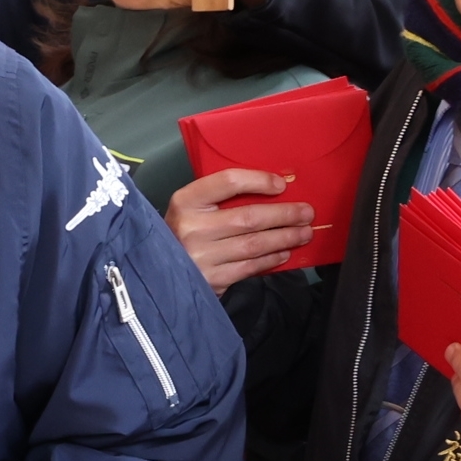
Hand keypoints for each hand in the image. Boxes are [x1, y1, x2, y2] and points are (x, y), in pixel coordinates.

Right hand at [167, 165, 313, 290]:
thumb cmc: (180, 234)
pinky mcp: (211, 279)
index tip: (281, 185)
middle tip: (307, 213)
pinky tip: (284, 253)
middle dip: (285, 214)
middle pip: (249, 216)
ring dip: (285, 237)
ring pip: (254, 243)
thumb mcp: (189, 210)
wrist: (154, 273)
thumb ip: (219, 200)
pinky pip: (250, 266)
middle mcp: (191, 227)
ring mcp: (200, 256)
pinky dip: (271, 259)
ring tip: (303, 233)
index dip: (259, 181)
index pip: (228, 182)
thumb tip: (272, 193)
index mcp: (185, 201)